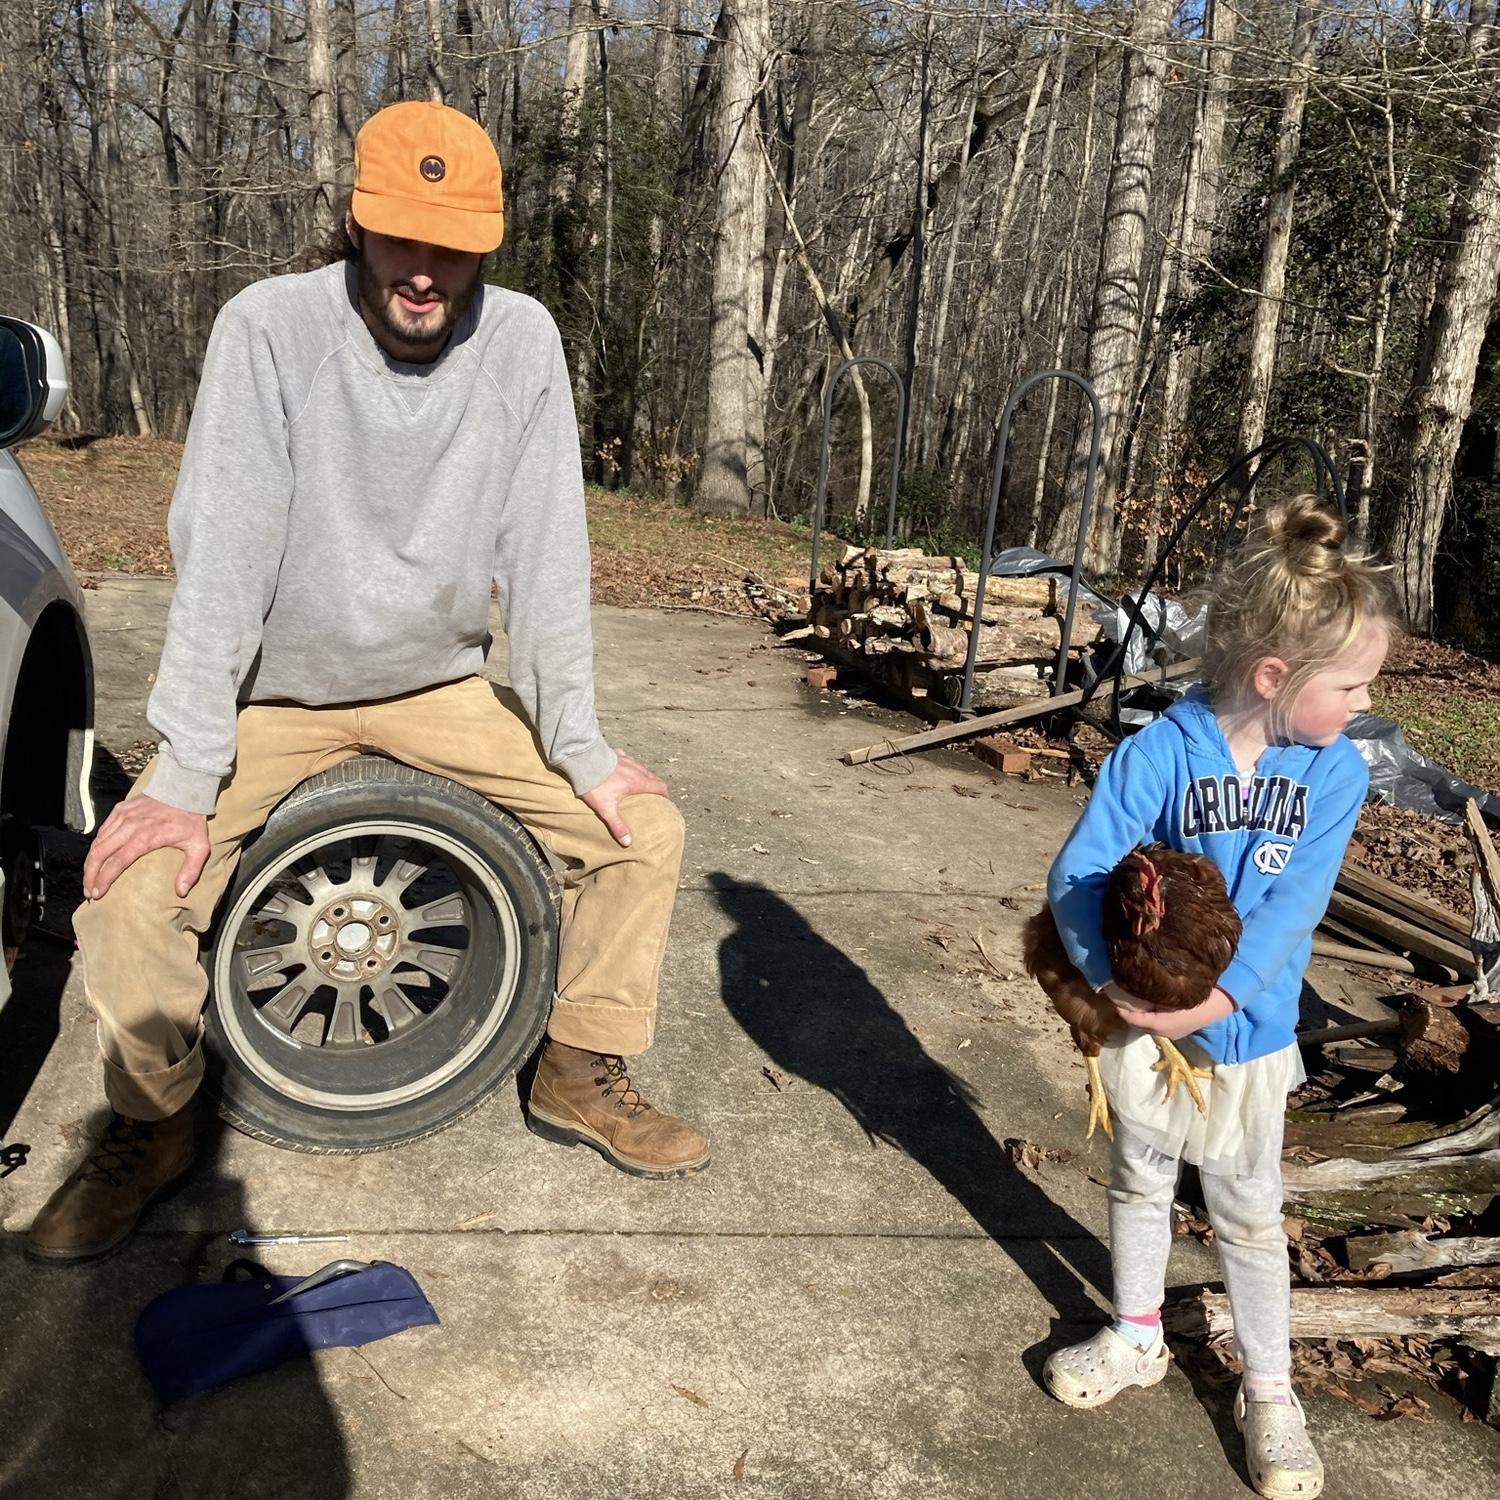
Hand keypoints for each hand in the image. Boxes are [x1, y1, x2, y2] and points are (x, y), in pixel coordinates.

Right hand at [83, 795, 210, 900]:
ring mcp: (123, 816)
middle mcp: (129, 826)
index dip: (104, 879)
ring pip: (98, 842)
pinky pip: (102, 830)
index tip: (97, 893)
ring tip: (89, 877)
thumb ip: (191, 870)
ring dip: (90, 862)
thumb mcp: (199, 846)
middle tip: (89, 890)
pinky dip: (96, 845)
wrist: (185, 788)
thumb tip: (181, 891)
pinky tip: (96, 857)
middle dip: (90, 874)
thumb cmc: (191, 818)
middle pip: (100, 853)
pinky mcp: (120, 809)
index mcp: (146, 837)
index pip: (117, 862)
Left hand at [580, 750, 667, 846]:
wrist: (584, 762)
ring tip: (643, 783)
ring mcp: (628, 760)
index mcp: (638, 782)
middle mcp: (637, 770)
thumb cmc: (596, 785)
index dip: (666, 795)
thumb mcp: (607, 809)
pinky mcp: (618, 755)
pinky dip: (631, 764)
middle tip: (657, 795)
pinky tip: (625, 767)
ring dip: (645, 776)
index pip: (660, 787)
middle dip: (657, 786)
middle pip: (654, 777)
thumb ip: (617, 825)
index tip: (667, 802)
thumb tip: (628, 842)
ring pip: (643, 768)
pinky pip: (629, 759)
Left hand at [1113, 987, 1234, 1040]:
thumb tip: (1134, 986)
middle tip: (1117, 992)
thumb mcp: (1175, 994)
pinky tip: (1143, 999)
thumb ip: (1154, 995)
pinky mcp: (1174, 1028)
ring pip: (1145, 1023)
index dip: (1122, 1007)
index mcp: (1162, 1025)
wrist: (1222, 1002)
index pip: (1134, 1018)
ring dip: (1136, 1011)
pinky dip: (1145, 1013)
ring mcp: (1170, 1032)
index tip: (1111, 993)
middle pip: (1137, 1022)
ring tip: (1127, 994)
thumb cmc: (1199, 996)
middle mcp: (1164, 1032)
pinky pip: (1153, 1021)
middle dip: (1127, 1009)